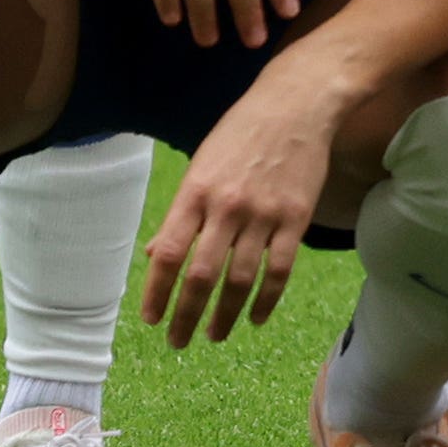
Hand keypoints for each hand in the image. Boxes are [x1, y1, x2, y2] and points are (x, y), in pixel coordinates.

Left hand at [139, 61, 337, 342]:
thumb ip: (180, 213)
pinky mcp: (296, 217)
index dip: (156, 293)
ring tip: (215, 335)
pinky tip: (256, 318)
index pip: (167, 254)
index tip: (150, 319)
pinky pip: (280, 269)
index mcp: (195, 192)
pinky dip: (266, 300)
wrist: (297, 104)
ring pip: (240, 280)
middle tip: (177, 342)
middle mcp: (226, 207)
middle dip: (186, 316)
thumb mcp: (200, 165)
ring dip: (225, 316)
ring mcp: (263, 214)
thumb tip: (154, 256)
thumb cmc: (241, 133)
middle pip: (201, 276)